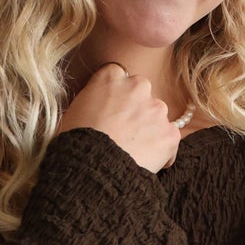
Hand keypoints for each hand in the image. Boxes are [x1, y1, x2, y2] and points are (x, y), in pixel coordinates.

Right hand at [56, 62, 182, 173]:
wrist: (93, 168)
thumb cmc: (76, 141)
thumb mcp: (74, 109)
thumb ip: (93, 98)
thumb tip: (97, 107)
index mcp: (112, 76)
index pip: (119, 76)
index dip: (116, 95)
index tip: (111, 110)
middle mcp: (138, 86)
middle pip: (142, 93)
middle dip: (135, 110)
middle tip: (122, 132)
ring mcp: (157, 110)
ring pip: (157, 118)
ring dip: (149, 130)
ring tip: (133, 152)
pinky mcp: (170, 134)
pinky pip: (169, 142)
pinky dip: (161, 152)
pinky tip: (145, 163)